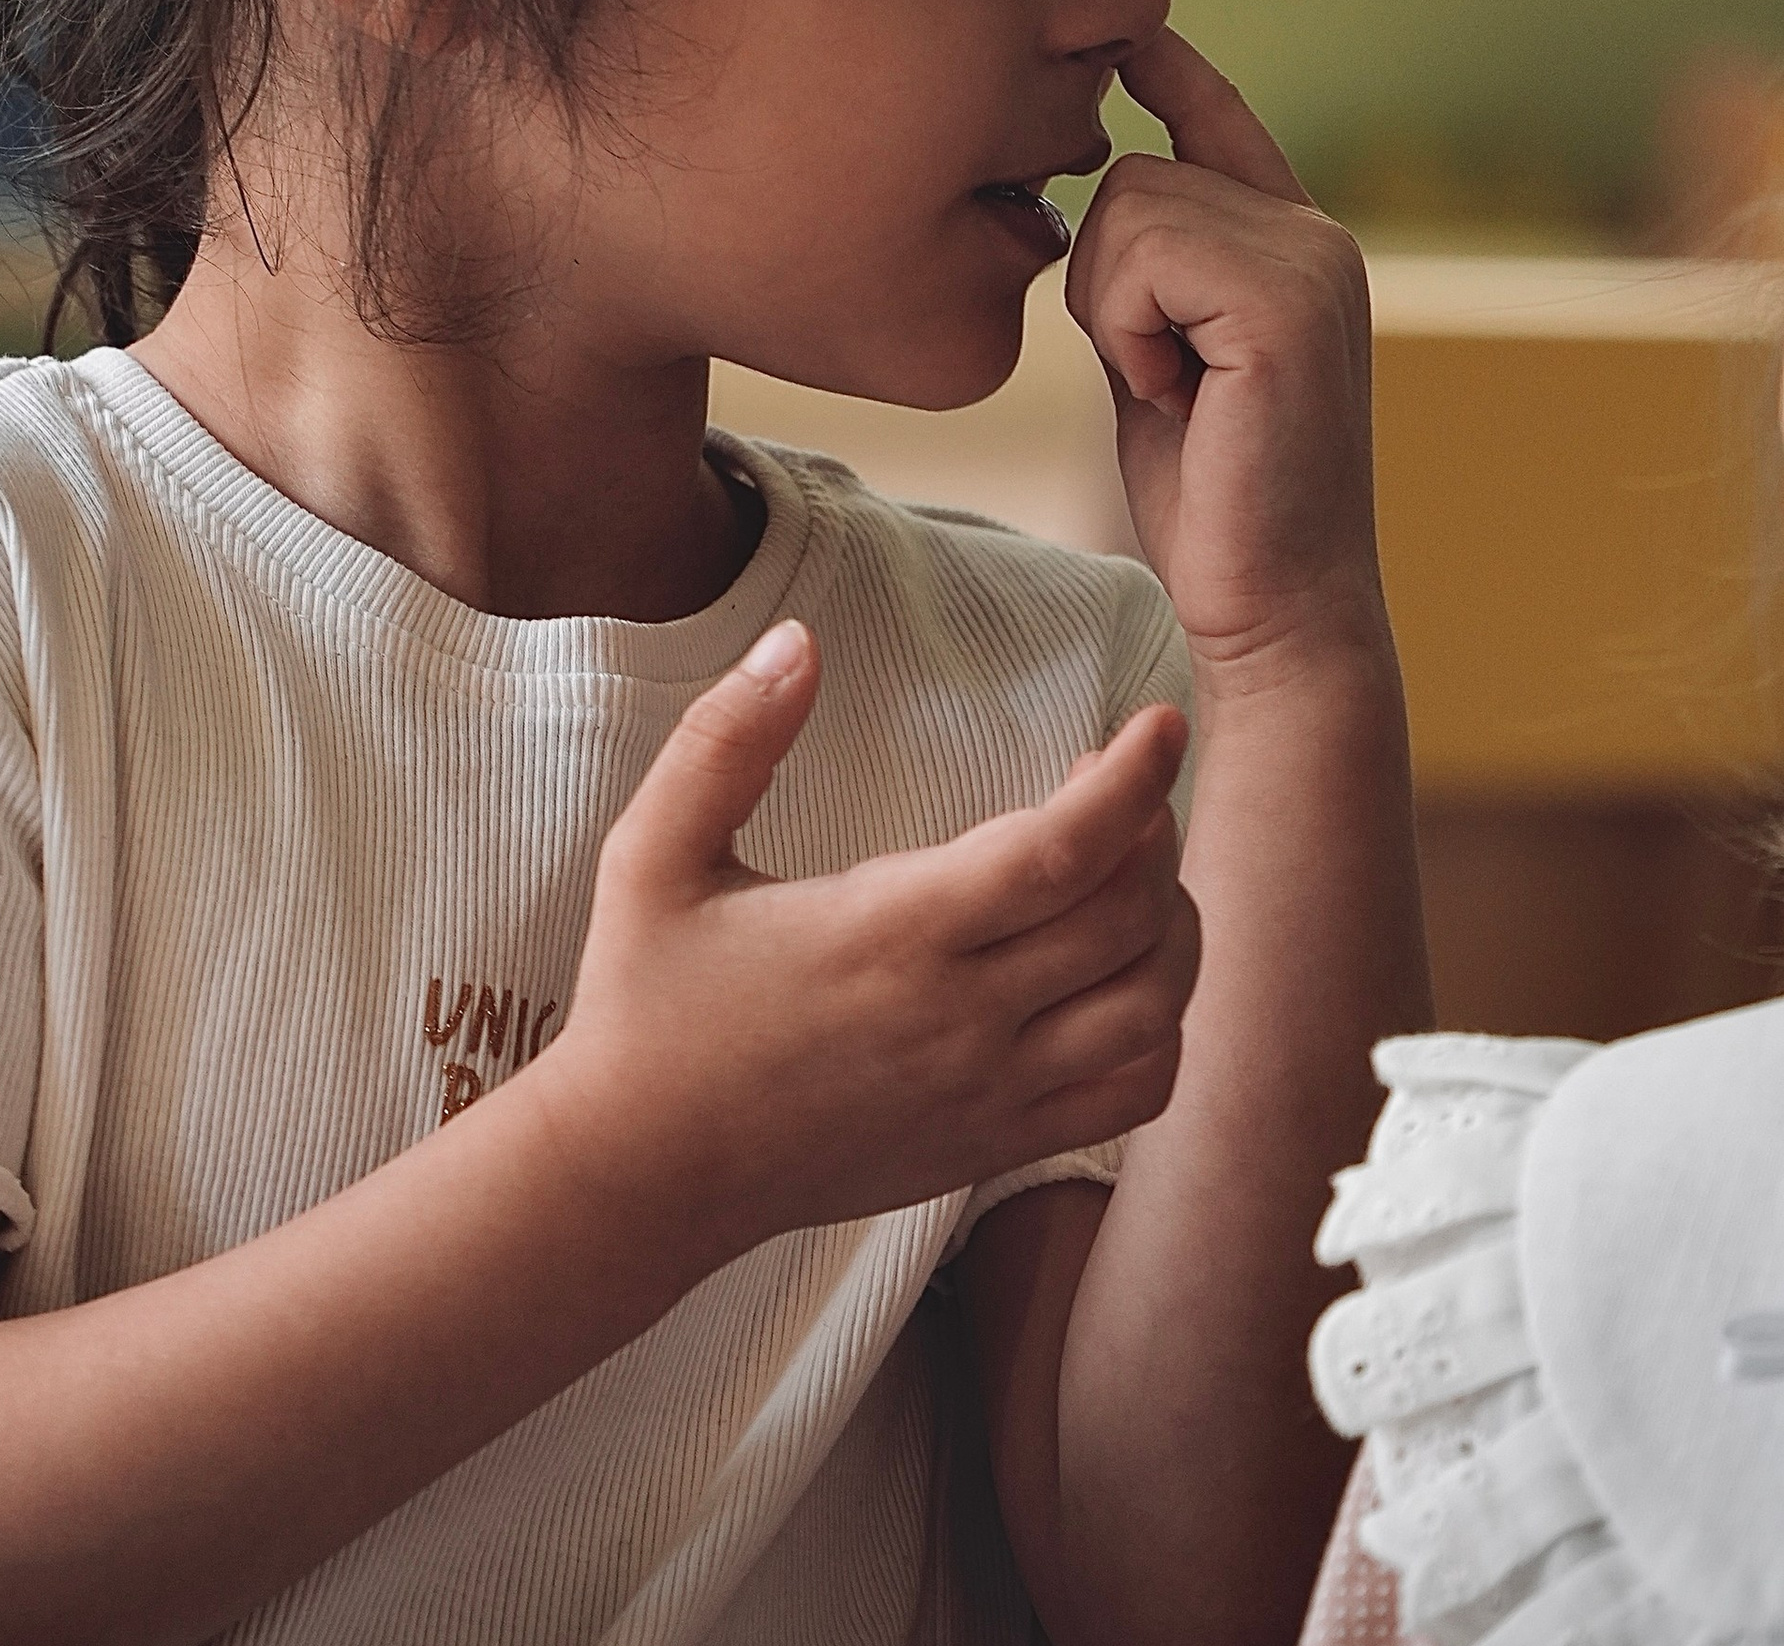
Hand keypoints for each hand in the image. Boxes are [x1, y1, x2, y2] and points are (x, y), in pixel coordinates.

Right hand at [543, 622, 1198, 1257]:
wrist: (644, 1173)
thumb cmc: (646, 1002)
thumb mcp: (653, 853)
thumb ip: (726, 739)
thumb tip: (797, 642)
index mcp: (888, 933)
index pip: (1060, 852)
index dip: (1131, 780)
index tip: (1160, 721)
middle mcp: (958, 1017)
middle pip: (1129, 919)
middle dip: (1151, 831)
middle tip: (1110, 782)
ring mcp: (987, 1093)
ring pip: (1152, 1009)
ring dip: (1170, 929)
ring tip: (1128, 873)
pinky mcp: (994, 1143)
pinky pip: (1133, 1094)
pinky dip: (1160, 1027)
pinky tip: (1121, 979)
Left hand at [1065, 30, 1384, 675]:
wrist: (1272, 602)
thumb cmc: (1209, 497)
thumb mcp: (1161, 359)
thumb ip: (1146, 278)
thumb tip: (1090, 195)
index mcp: (1290, 243)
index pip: (1216, 120)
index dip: (1166, 68)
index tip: (1125, 32)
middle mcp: (1315, 233)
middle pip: (1130, 170)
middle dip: (1100, 277)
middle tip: (1157, 376)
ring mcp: (1310, 260)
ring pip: (1127, 204)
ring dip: (1111, 310)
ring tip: (1172, 388)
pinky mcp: (1285, 302)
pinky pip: (1141, 255)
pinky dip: (1126, 331)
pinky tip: (1177, 395)